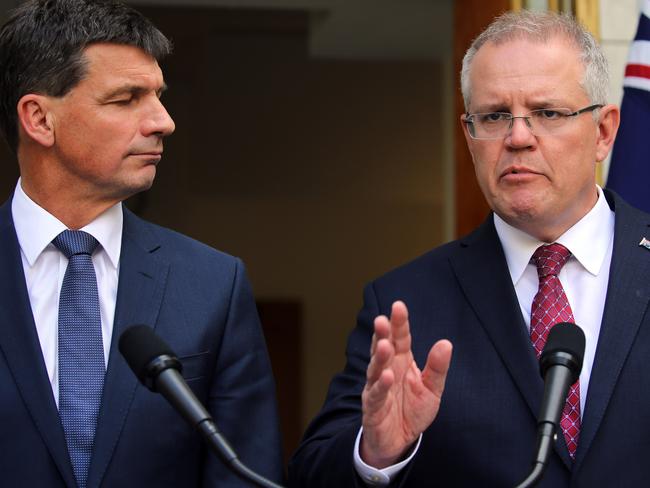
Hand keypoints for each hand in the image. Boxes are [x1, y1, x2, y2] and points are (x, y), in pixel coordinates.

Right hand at [360, 300, 451, 467]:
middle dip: (382, 334)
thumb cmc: (412, 410)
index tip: (398, 306)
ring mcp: (377, 387)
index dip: (399, 323)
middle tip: (382, 320)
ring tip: (385, 345)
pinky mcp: (373, 407)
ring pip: (376, 368)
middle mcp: (387, 370)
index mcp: (401, 361)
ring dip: (379, 357)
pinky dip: (381, 385)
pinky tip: (387, 376)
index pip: (400, 338)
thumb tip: (446, 343)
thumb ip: (437, 368)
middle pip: (383, 348)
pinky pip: (376, 394)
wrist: (399, 441)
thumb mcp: (432, 389)